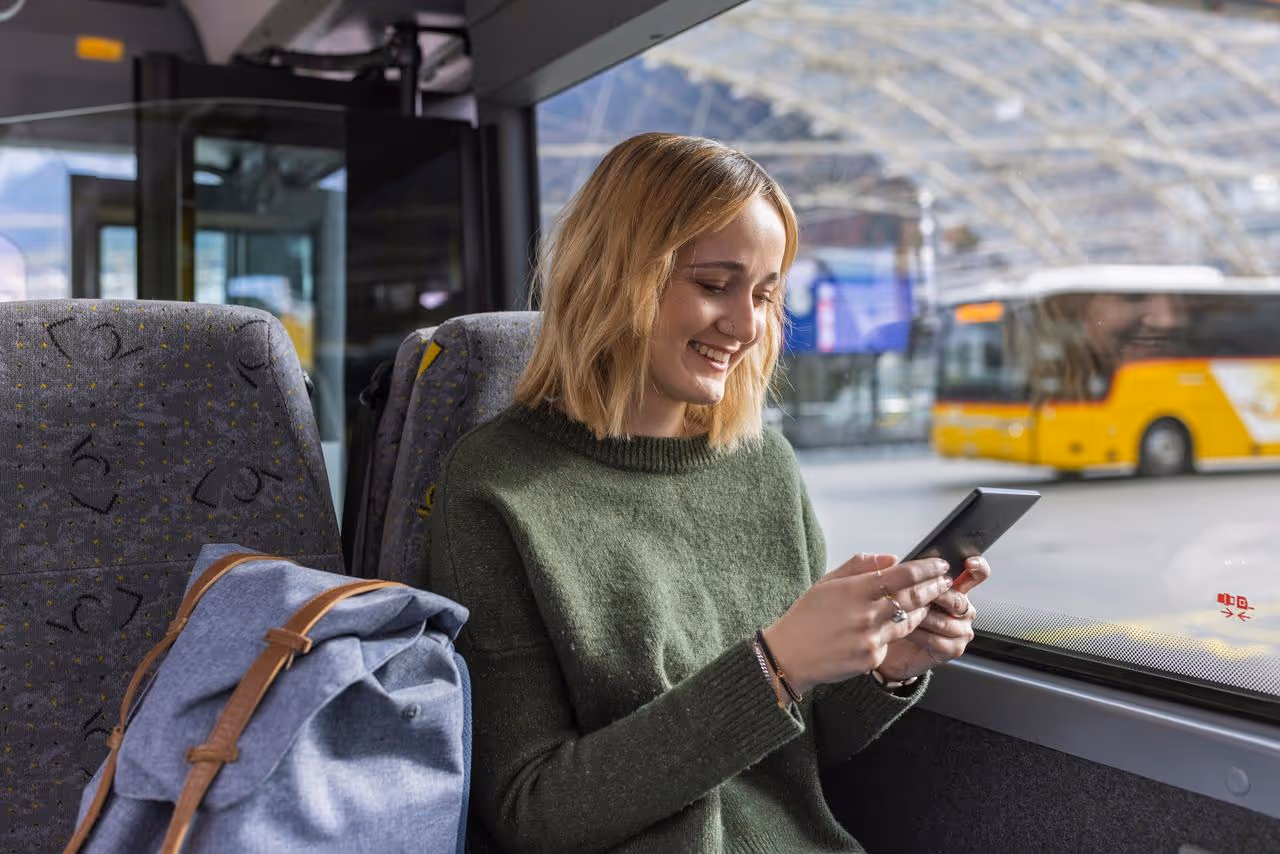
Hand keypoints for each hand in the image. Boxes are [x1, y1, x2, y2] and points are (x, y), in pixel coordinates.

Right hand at [761, 553, 952, 695]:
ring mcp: (870, 638)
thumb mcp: (826, 582)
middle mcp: (865, 614)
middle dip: (934, 587)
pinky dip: (899, 630)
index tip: (939, 565)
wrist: (789, 655)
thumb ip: (860, 567)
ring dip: (923, 609)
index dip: (926, 569)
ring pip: (909, 620)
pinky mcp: (872, 658)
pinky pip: (894, 641)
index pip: (902, 575)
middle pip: (913, 597)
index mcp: (854, 590)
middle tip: (945, 581)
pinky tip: (902, 623)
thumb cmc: (806, 617)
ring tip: (930, 600)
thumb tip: (892, 559)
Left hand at [877, 556, 991, 680]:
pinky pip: (936, 640)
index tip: (969, 562)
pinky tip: (905, 630)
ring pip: (944, 621)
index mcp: (957, 589)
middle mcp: (964, 609)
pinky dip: (917, 634)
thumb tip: (905, 563)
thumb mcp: (906, 590)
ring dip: (920, 617)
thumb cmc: (900, 613)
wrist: (893, 644)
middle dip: (934, 596)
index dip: (978, 566)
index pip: (977, 574)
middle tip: (915, 594)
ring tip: (902, 614)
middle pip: (957, 599)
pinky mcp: (954, 648)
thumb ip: (914, 576)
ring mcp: (961, 630)